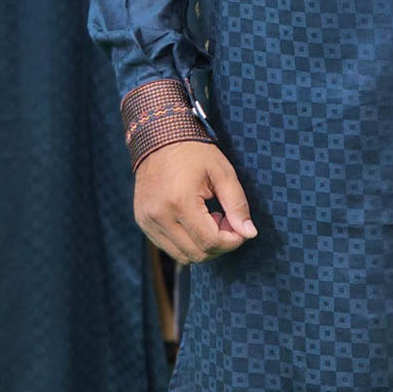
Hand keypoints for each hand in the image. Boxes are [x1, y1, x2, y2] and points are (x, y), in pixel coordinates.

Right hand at [133, 141, 257, 264]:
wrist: (160, 136)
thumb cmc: (195, 151)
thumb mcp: (222, 172)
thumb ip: (237, 204)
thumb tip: (249, 233)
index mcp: (180, 202)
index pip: (211, 242)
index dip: (232, 241)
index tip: (241, 229)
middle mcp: (160, 216)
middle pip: (196, 254)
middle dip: (218, 244)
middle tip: (226, 220)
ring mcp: (147, 220)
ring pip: (181, 255)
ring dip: (202, 245)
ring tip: (210, 218)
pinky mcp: (142, 221)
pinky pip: (168, 246)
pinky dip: (186, 241)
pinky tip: (194, 219)